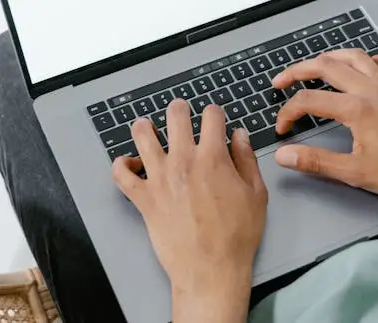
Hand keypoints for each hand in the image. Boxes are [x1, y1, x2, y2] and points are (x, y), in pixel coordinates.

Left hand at [112, 100, 267, 322]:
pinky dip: (121, 165)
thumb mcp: (256, 194)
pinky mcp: (143, 198)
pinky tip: (129, 163)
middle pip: (175, 117)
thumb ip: (247, 160)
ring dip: (145, 127)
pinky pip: (121, 174)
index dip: (215, 112)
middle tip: (180, 111)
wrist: (211, 269)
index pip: (211, 116)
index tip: (215, 117)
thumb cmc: (236, 236)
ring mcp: (159, 178)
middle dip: (179, 109)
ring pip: (142, 136)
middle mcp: (183, 161)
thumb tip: (239, 136)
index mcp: (213, 157)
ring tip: (148, 127)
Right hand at [270, 49, 377, 201]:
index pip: (309, 101)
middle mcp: (371, 90)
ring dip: (331, 57)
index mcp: (356, 109)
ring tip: (315, 65)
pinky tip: (364, 67)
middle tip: (280, 81)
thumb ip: (316, 162)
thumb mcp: (355, 173)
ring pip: (356, 57)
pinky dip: (372, 61)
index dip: (288, 112)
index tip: (282, 131)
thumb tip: (283, 155)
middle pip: (327, 66)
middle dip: (298, 70)